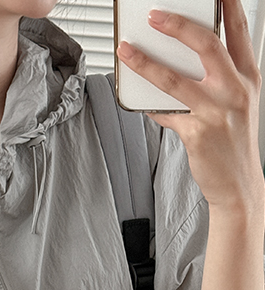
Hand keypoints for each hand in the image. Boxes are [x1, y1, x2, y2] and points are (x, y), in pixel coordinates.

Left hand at [117, 0, 263, 211]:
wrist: (239, 184)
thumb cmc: (234, 143)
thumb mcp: (237, 104)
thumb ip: (218, 80)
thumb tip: (182, 62)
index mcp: (248, 78)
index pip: (239, 30)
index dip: (227, 4)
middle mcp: (235, 91)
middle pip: (206, 45)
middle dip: (178, 25)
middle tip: (154, 16)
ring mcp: (216, 112)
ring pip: (174, 80)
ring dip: (146, 63)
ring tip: (127, 52)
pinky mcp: (197, 134)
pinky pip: (165, 113)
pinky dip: (151, 106)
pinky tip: (141, 101)